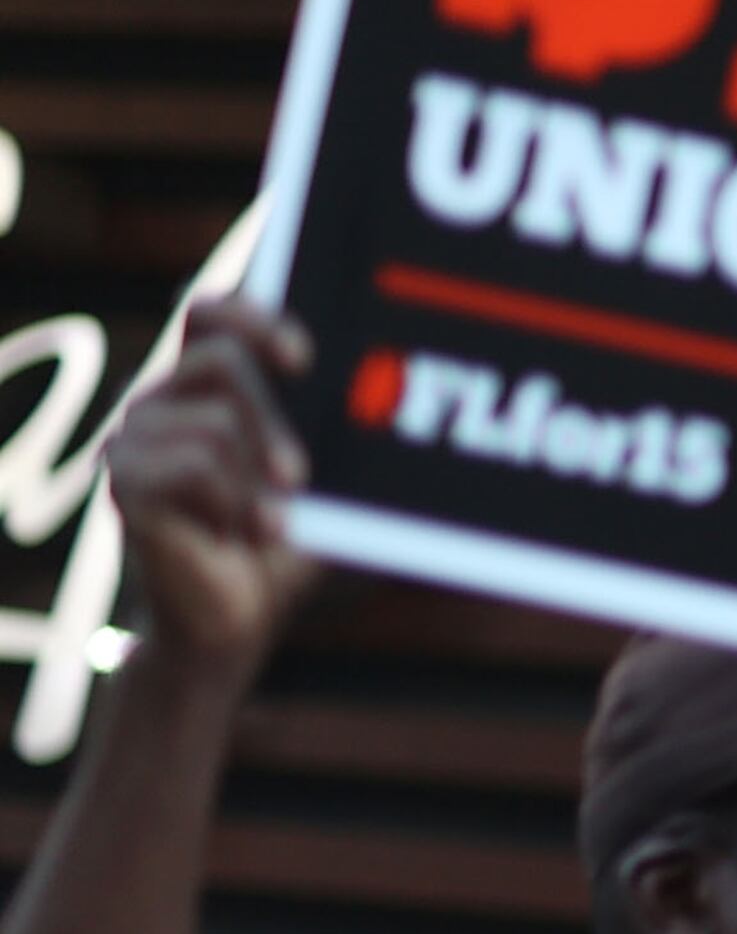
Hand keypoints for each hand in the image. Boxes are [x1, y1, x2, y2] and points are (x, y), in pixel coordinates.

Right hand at [101, 299, 316, 680]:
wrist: (235, 621)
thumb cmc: (285, 540)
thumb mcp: (326, 477)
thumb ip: (341, 429)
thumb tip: (414, 395)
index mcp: (204, 385)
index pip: (209, 312)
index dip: (254, 316)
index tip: (306, 358)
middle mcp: (160, 401)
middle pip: (218, 359)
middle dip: (274, 416)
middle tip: (300, 476)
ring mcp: (134, 439)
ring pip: (215, 422)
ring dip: (258, 477)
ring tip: (268, 521)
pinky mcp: (125, 483)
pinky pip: (194, 467)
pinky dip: (232, 504)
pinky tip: (235, 534)